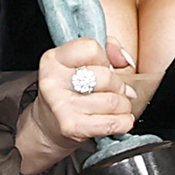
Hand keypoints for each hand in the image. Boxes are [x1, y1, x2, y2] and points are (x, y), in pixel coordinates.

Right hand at [17, 36, 138, 170]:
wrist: (49, 124)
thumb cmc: (70, 91)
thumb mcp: (81, 62)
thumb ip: (107, 50)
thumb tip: (126, 60)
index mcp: (54, 59)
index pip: (91, 48)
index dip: (105, 58)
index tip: (103, 67)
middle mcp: (53, 81)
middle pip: (106, 76)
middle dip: (118, 86)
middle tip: (113, 91)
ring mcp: (60, 105)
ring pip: (112, 101)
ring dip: (123, 105)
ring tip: (115, 107)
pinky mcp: (70, 126)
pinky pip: (111, 123)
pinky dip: (123, 122)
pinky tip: (120, 120)